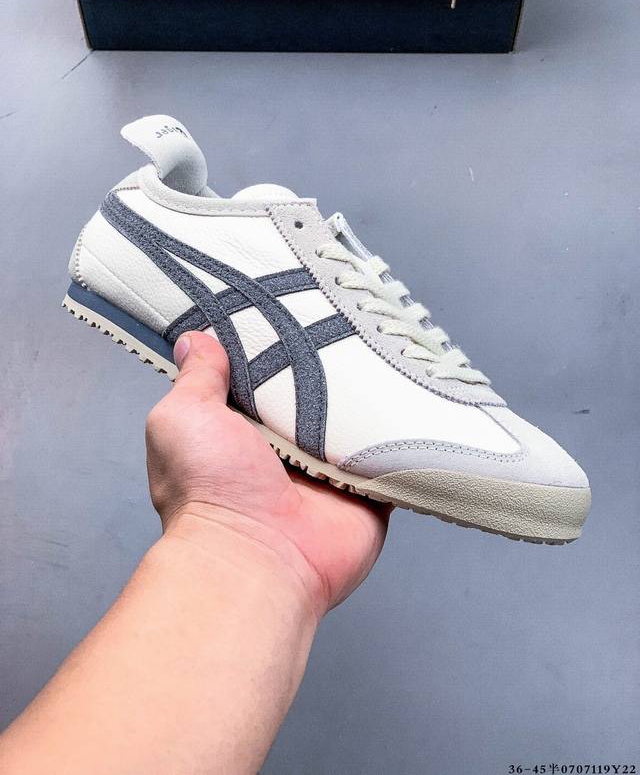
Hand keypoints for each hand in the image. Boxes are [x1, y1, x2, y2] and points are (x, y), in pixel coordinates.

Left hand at [145, 331, 389, 617]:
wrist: (256, 556)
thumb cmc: (208, 491)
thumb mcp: (184, 417)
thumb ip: (196, 378)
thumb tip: (195, 339)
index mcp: (241, 431)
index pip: (264, 378)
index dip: (276, 348)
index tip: (294, 309)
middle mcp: (284, 451)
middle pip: (315, 396)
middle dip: (329, 367)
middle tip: (348, 322)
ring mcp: (328, 471)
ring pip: (356, 421)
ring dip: (368, 398)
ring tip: (388, 347)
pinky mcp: (366, 490)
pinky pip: (391, 454)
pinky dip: (400, 433)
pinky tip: (411, 397)